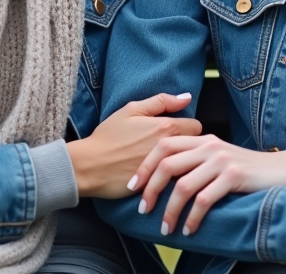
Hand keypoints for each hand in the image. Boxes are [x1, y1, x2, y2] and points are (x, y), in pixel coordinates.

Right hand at [68, 93, 200, 198]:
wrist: (89, 166)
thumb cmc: (108, 137)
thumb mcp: (131, 110)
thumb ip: (162, 101)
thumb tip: (187, 97)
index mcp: (167, 127)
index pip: (196, 127)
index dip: (187, 128)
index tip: (176, 133)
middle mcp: (171, 148)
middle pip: (195, 147)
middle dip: (187, 146)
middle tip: (171, 148)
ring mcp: (167, 170)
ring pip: (187, 165)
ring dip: (181, 163)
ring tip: (166, 163)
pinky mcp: (161, 188)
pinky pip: (177, 182)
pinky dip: (173, 179)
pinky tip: (161, 178)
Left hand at [127, 135, 285, 235]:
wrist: (282, 170)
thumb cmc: (247, 169)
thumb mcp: (219, 157)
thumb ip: (196, 160)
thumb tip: (164, 179)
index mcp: (202, 139)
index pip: (163, 146)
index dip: (144, 166)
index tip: (131, 187)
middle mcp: (209, 146)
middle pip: (167, 164)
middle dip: (151, 189)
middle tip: (143, 209)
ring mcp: (221, 160)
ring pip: (183, 186)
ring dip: (170, 210)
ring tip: (166, 228)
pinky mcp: (233, 176)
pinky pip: (204, 200)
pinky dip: (192, 218)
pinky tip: (189, 229)